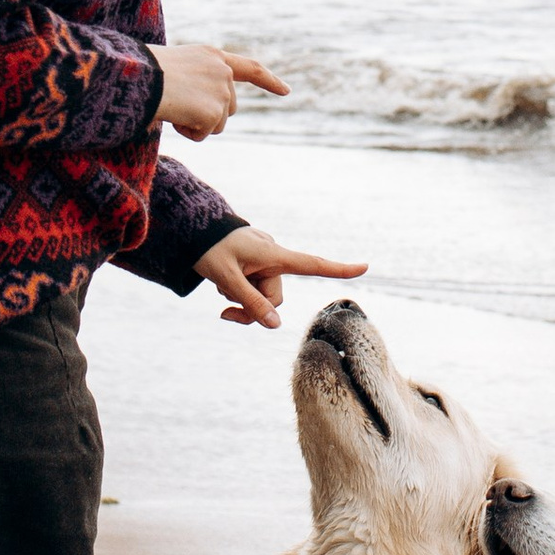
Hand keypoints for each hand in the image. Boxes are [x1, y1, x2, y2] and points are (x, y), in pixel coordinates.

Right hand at [151, 43, 286, 141]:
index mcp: (212, 56)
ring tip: (173, 106)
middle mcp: (223, 71)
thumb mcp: (174, 68)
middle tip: (177, 103)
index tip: (286, 91)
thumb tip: (193, 109)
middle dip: (206, 115)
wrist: (137, 76)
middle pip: (228, 108)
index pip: (249, 68)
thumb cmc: (141, 71)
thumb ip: (194, 82)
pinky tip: (174, 116)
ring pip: (216, 125)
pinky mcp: (215, 112)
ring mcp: (222, 91)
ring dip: (195, 124)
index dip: (268, 80)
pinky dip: (187, 132)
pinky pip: (203, 135)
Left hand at [195, 229, 365, 329]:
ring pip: (263, 295)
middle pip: (276, 297)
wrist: (190, 229)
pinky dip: (239, 292)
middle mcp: (272, 257)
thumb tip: (276, 325)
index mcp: (272, 254)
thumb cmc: (208, 249)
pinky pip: (254, 287)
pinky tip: (222, 282)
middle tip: (225, 314)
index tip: (364, 267)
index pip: (312, 264)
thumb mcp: (227, 279)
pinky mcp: (253, 264)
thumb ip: (251, 303)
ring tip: (220, 288)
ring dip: (242, 300)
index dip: (339, 269)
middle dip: (253, 308)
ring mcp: (263, 261)